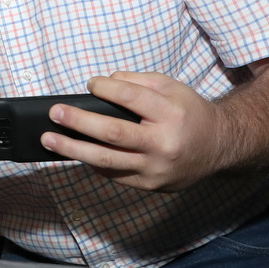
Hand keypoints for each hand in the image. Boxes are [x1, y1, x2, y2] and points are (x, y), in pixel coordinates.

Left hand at [40, 72, 221, 191]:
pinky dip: (92, 163)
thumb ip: (137, 82)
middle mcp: (164, 143)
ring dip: (73, 150)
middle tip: (55, 113)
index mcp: (171, 113)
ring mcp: (156, 168)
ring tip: (49, 140)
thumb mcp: (171, 87)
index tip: (89, 84)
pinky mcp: (151, 185)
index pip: (129, 98)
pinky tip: (76, 153)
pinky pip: (114, 175)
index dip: (104, 89)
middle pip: (113, 133)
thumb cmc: (189, 113)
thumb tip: (102, 83)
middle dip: (78, 123)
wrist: (219, 147)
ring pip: (107, 161)